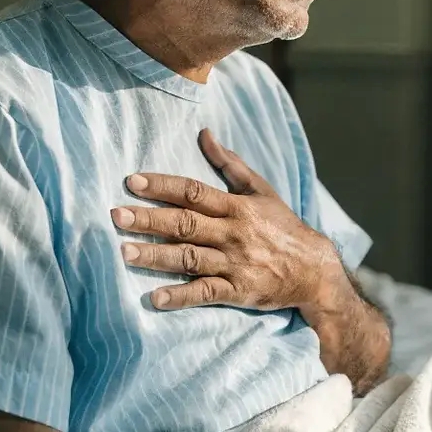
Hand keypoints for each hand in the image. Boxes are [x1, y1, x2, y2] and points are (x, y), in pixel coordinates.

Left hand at [112, 128, 341, 311]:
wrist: (314, 269)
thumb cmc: (282, 225)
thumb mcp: (261, 189)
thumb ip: (230, 164)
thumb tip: (204, 134)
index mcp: (236, 206)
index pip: (193, 191)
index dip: (162, 186)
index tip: (132, 181)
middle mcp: (232, 233)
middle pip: (185, 224)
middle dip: (149, 220)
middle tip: (116, 216)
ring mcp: (234, 263)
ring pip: (188, 258)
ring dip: (155, 256)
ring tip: (124, 252)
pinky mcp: (237, 291)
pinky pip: (205, 293)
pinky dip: (180, 296)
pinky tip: (155, 297)